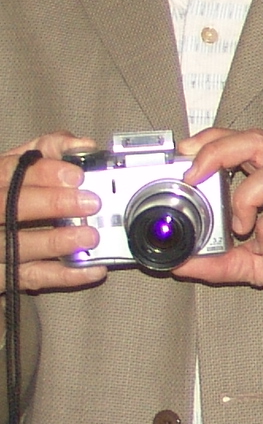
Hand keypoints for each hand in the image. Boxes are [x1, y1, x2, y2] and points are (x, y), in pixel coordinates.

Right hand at [2, 134, 106, 293]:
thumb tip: (84, 146)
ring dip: (55, 242)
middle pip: (8, 207)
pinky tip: (92, 268)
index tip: (76, 174)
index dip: (43, 173)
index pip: (9, 172)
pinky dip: (63, 275)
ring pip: (16, 245)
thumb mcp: (19, 168)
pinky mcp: (1, 275)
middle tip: (91, 203)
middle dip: (52, 203)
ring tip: (90, 237)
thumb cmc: (7, 194)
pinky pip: (29, 277)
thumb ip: (48, 151)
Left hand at [172, 130, 262, 360]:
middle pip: (259, 142)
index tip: (184, 155)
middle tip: (194, 179)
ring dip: (244, 200)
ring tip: (240, 230)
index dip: (214, 141)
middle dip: (217, 153)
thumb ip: (221, 261)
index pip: (249, 142)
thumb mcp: (258, 267)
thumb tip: (179, 263)